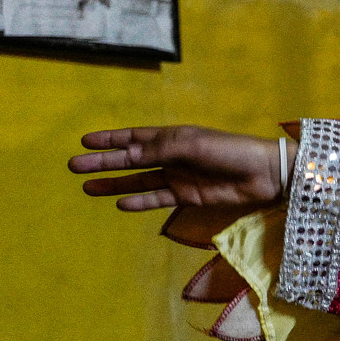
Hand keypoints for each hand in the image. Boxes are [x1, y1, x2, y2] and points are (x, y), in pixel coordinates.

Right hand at [70, 126, 289, 211]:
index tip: (85, 141)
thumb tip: (128, 152)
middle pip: (130, 160)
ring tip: (87, 188)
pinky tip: (120, 203)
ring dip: (114, 183)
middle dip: (103, 163)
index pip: (135, 137)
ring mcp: (180, 177)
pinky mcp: (189, 197)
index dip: (111, 139)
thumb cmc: (230, 151)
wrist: (265, 174)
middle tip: (75, 167)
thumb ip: (159, 149)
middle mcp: (172, 156)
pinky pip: (158, 199)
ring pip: (139, 181)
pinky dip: (140, 201)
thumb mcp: (191, 145)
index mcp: (173, 137)